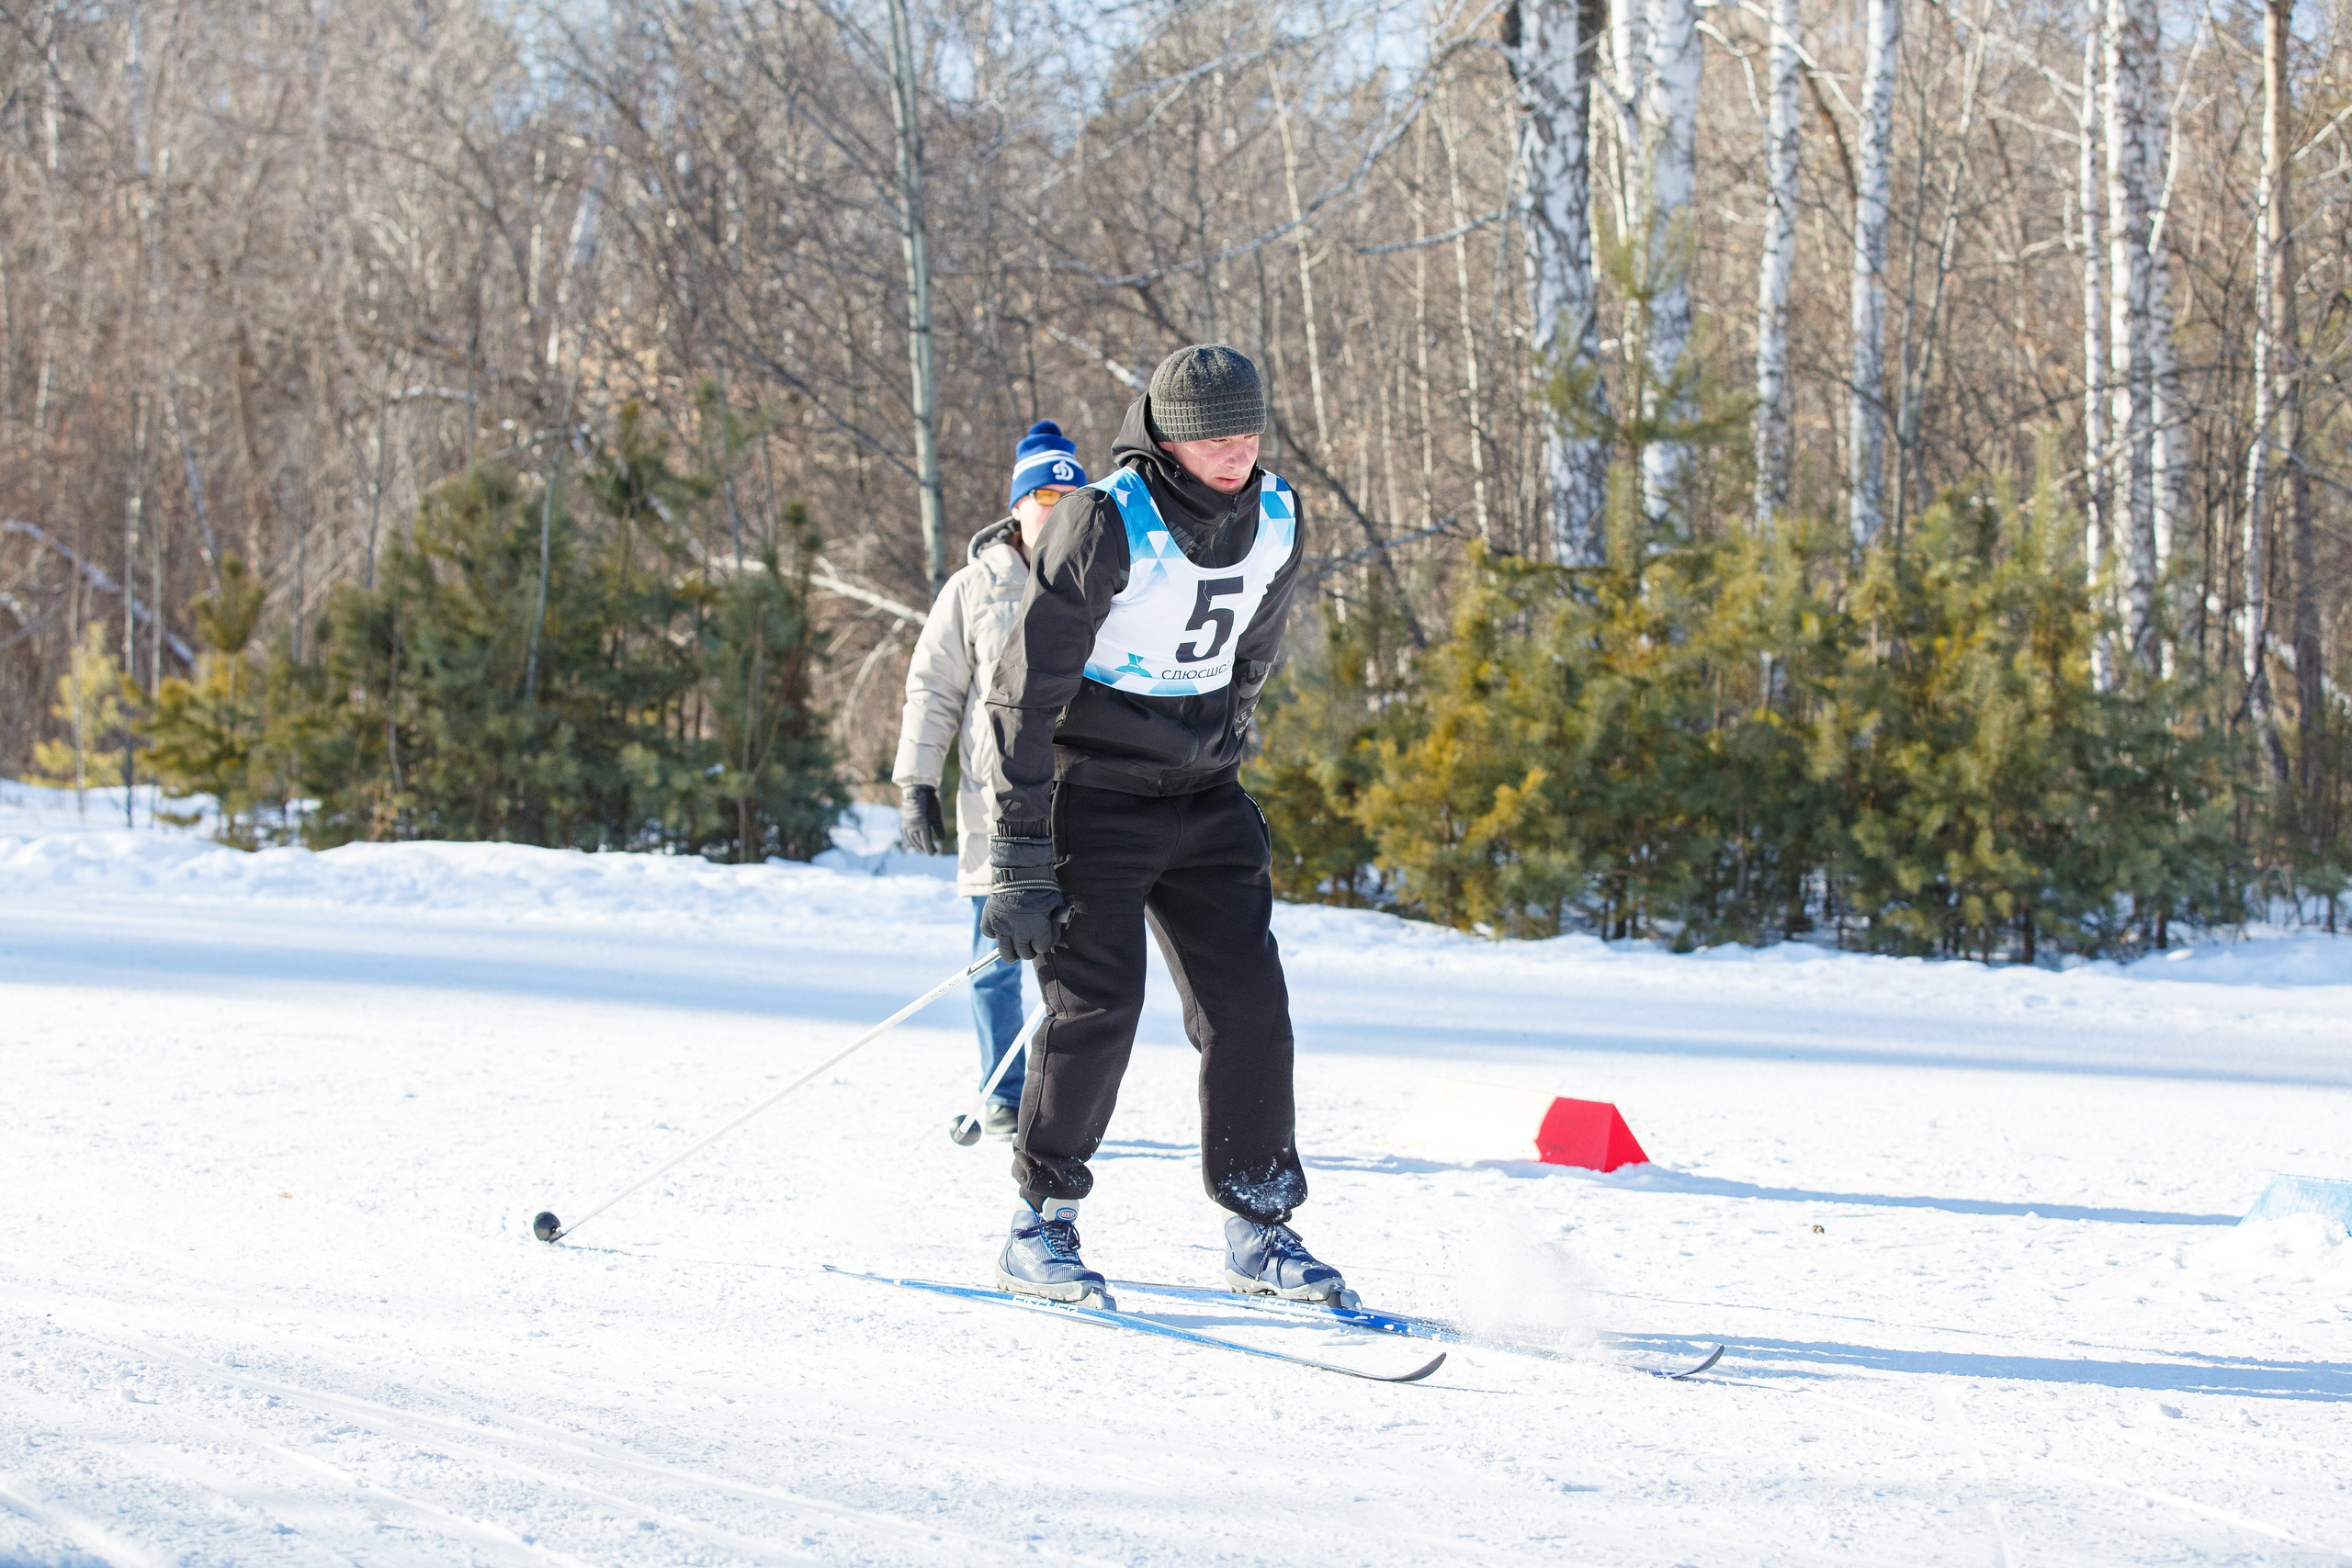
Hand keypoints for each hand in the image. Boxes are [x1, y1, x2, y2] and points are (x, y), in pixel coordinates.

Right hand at [899, 784, 945, 854]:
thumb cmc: (929, 801)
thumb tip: (942, 839)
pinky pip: (906, 835)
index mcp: (922, 825)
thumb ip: (939, 828)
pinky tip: (914, 842)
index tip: (934, 854)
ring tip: (924, 848)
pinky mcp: (904, 821)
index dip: (930, 849)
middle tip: (932, 851)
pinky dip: (911, 840)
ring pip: (912, 839)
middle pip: (919, 841)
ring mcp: (907, 824)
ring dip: (918, 845)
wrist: (916, 790)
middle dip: (925, 848)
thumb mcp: (937, 814)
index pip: (926, 841)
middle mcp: (913, 826)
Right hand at [981, 833, 1069, 960]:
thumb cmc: (1042, 883)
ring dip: (1012, 951)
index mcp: (1037, 930)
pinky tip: (1002, 926)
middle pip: (1025, 954)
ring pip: (1006, 953)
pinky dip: (994, 932)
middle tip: (1032, 939)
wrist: (1019, 867)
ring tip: (1016, 945)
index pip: (1042, 947)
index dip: (1047, 939)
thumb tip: (1055, 925)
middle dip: (1030, 948)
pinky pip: (989, 934)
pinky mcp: (989, 918)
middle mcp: (1018, 933)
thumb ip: (1055, 917)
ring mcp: (1001, 927)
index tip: (1048, 930)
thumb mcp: (1056, 901)